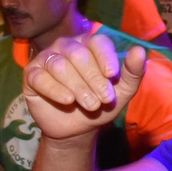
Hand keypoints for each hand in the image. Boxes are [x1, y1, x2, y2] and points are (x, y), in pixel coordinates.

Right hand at [23, 35, 146, 140]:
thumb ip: (133, 72)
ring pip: (60, 65)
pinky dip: (55, 90)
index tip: (112, 76)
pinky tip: (67, 101)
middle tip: (103, 100)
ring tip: (90, 105)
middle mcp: (67, 46)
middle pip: (78, 54)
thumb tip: (140, 50)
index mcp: (89, 44)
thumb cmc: (100, 104)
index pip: (97, 41)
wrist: (77, 128)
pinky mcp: (31, 74)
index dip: (105, 58)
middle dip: (93, 79)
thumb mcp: (122, 92)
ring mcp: (47, 58)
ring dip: (77, 87)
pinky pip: (40, 77)